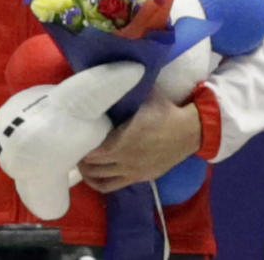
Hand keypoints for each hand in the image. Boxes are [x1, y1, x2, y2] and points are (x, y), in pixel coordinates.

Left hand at [77, 89, 200, 193]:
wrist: (191, 131)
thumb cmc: (164, 111)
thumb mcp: (143, 96)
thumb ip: (123, 90)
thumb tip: (104, 76)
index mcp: (123, 142)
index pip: (91, 152)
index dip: (78, 145)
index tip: (72, 134)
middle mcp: (125, 161)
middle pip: (91, 167)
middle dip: (80, 158)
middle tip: (74, 145)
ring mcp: (133, 173)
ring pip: (100, 180)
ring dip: (88, 172)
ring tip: (83, 161)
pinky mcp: (141, 178)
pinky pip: (114, 186)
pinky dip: (101, 182)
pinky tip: (97, 173)